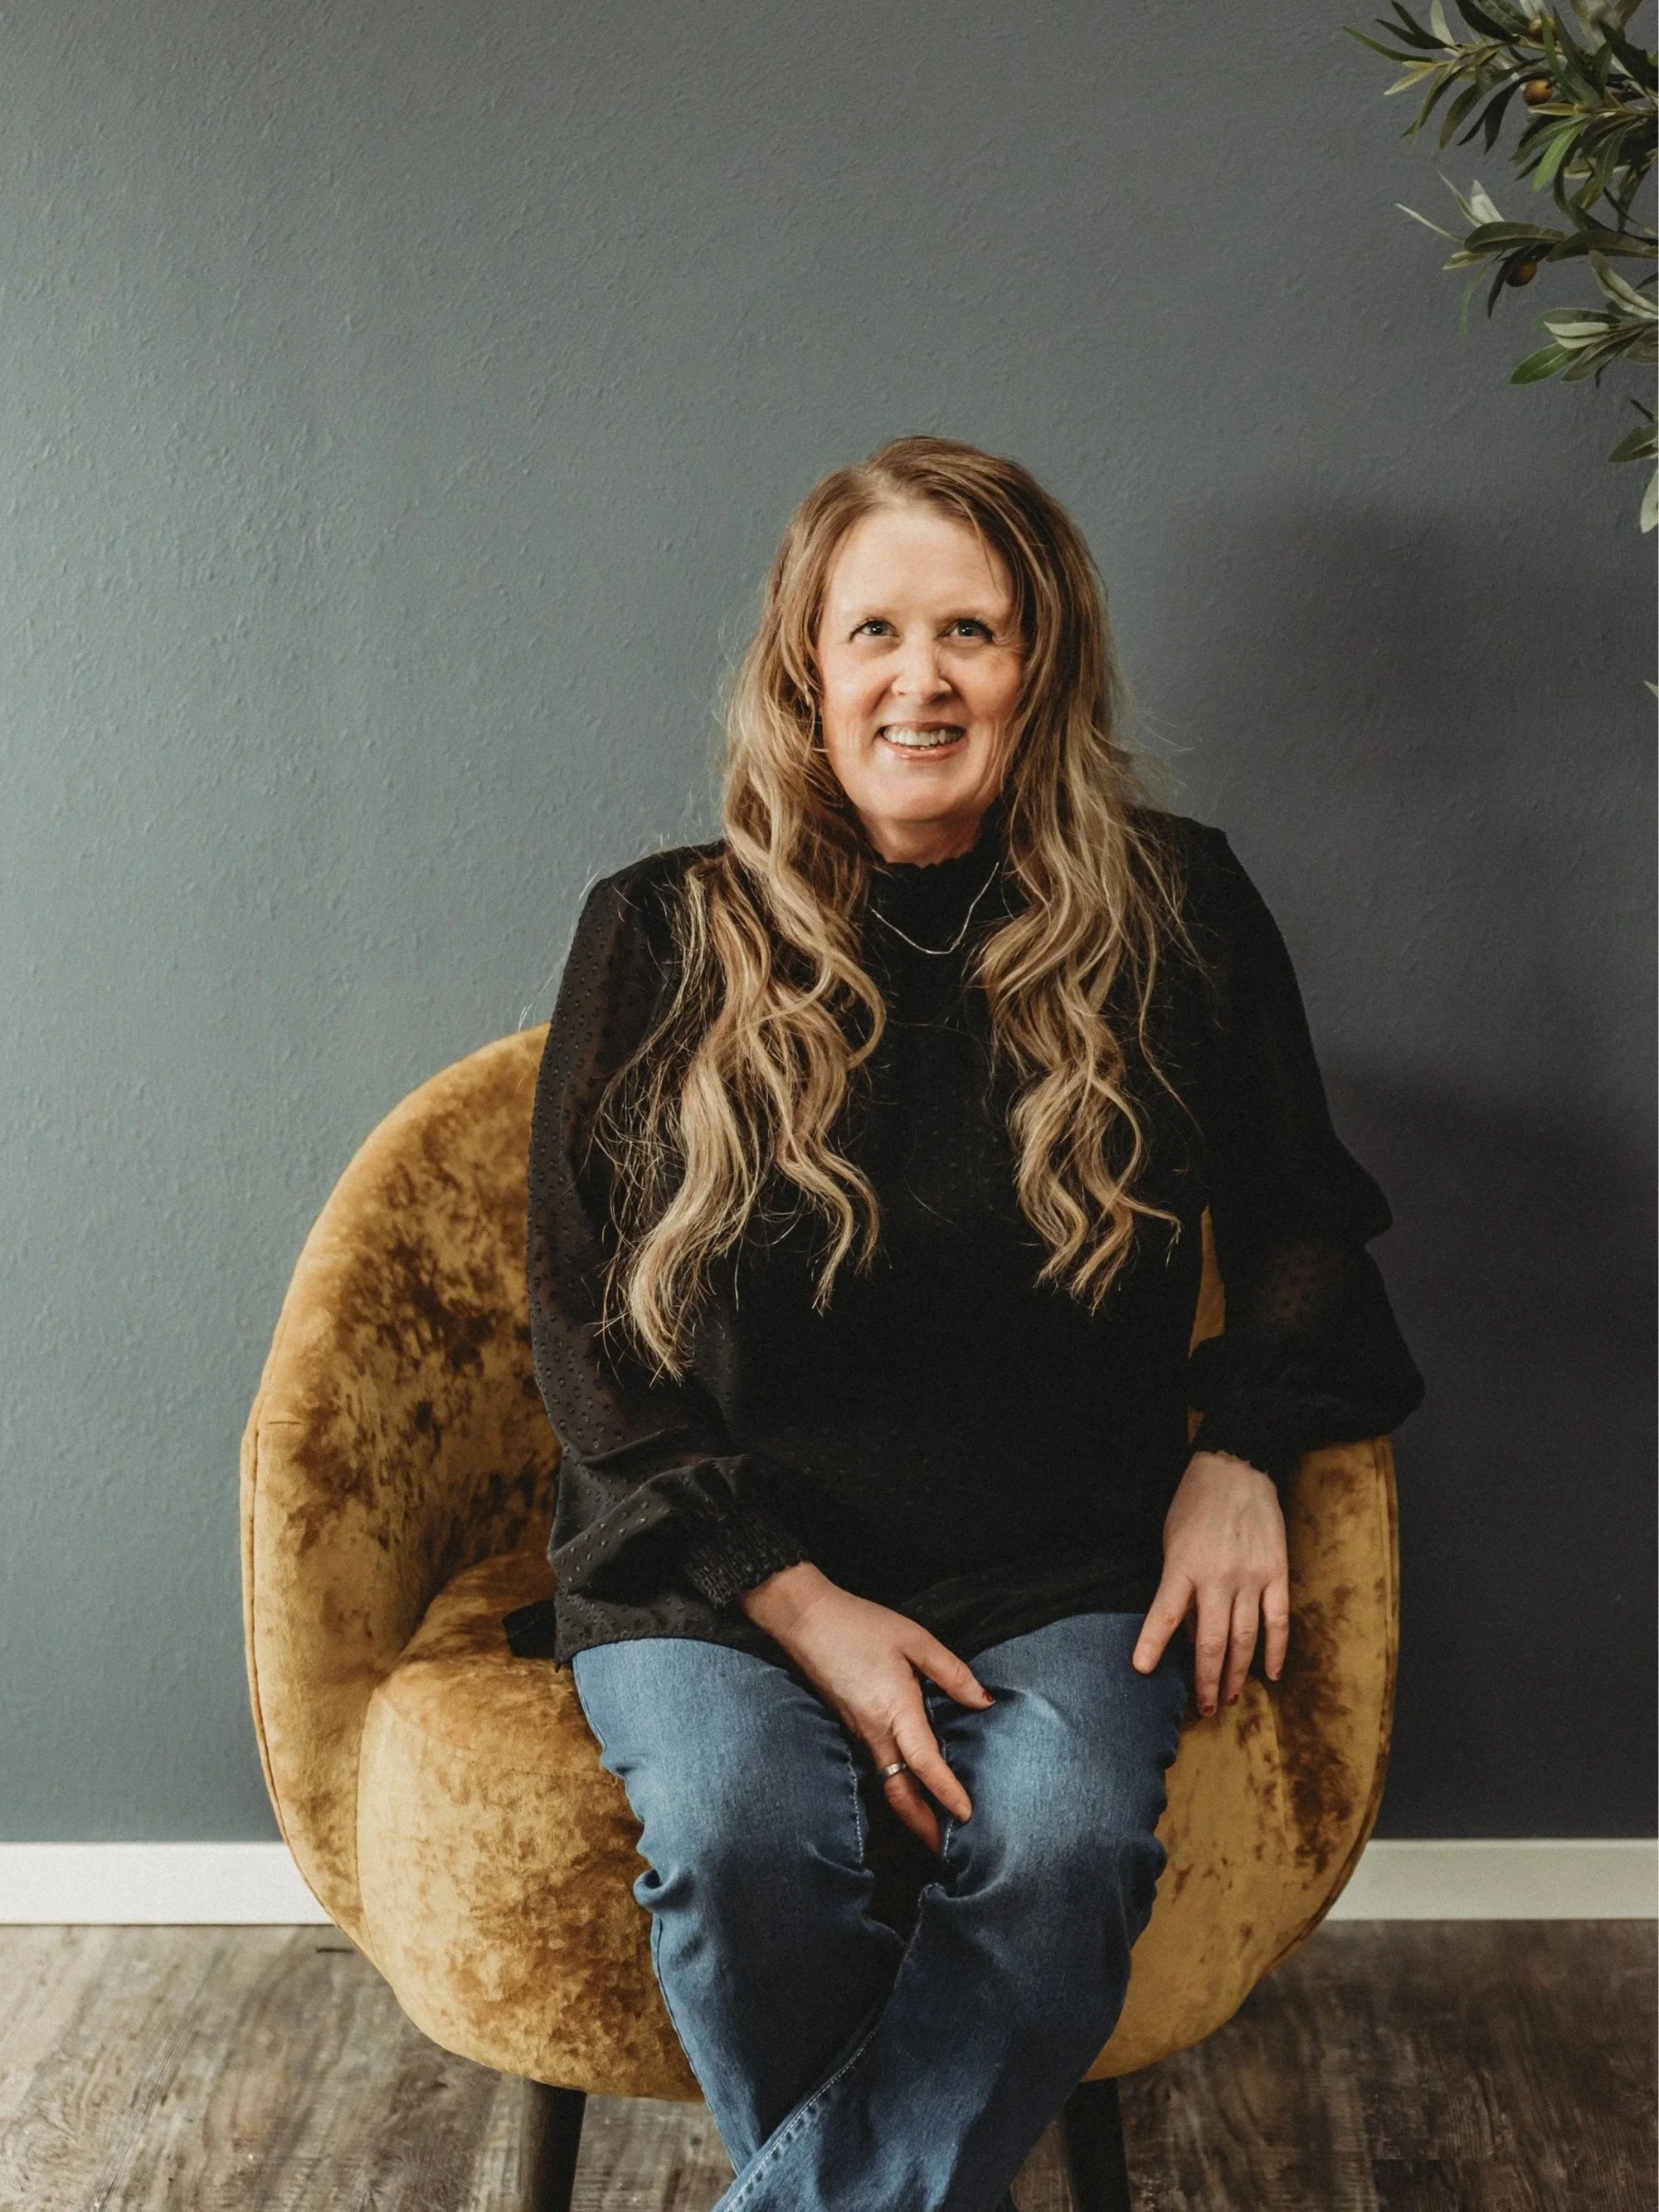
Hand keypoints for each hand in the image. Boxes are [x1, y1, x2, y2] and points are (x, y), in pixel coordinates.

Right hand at [739, 1562, 993, 1851]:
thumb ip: (951, 1672)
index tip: (967, 1815)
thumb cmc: (860, 1624)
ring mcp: (858, 1732)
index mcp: (895, 1709)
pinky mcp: (849, 1726)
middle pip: (899, 1792)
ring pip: (886, 1783)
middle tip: (945, 1849)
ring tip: (932, 1827)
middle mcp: (874, 1731)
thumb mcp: (914, 1638)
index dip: (946, 1792)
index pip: (925, 1763)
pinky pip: (875, 1767)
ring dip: (909, 1809)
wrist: (805, 1619)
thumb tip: (983, 1701)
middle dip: (922, 1825)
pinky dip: (893, 1786)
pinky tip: (907, 1786)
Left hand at [1131, 1451, 1289, 1716]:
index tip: (1142, 1670)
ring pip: (1246, 1639)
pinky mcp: (1277, 1574)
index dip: (1152, 1644)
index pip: (1165, 1614)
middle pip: (1211, 1641)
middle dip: (1206, 1679)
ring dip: (1238, 1674)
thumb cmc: (1194, 1505)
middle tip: (1204, 1707)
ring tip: (1230, 1697)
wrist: (1236, 1470)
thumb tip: (1185, 1631)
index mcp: (1184, 1566)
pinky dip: (1275, 1652)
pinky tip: (1270, 1674)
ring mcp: (1251, 1578)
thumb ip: (1177, 1585)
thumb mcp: (1172, 1541)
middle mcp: (1218, 1577)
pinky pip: (1279, 1621)